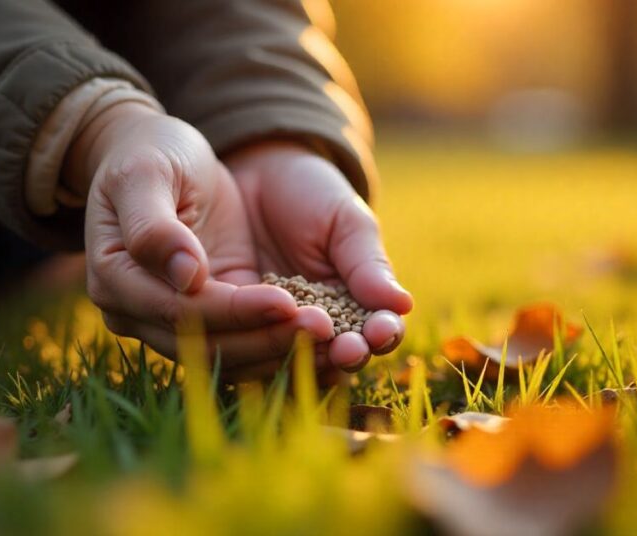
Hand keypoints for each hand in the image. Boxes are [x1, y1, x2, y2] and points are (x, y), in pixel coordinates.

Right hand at [69, 104, 332, 370]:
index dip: (234, 311)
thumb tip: (186, 277)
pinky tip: (329, 345)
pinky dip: (285, 349)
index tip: (286, 301)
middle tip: (326, 330)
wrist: (159, 153)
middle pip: (208, 346)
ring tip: (338, 344)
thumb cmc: (149, 154)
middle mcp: (138, 312)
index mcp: (114, 278)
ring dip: (283, 354)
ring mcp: (173, 321)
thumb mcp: (145, 173)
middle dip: (268, 341)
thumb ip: (154, 225)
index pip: (180, 311)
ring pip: (231, 357)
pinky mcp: (210, 316)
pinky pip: (246, 345)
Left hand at [224, 141, 412, 372]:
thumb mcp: (345, 223)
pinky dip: (257, 349)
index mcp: (354, 305)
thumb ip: (368, 265)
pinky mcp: (232, 323)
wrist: (255, 174)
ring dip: (305, 356)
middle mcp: (318, 327)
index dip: (382, 334)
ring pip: (294, 359)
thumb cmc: (312, 196)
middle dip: (347, 354)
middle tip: (348, 349)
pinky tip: (264, 340)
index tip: (381, 330)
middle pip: (339, 356)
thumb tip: (403, 304)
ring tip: (311, 341)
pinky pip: (246, 347)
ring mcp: (274, 329)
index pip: (376, 331)